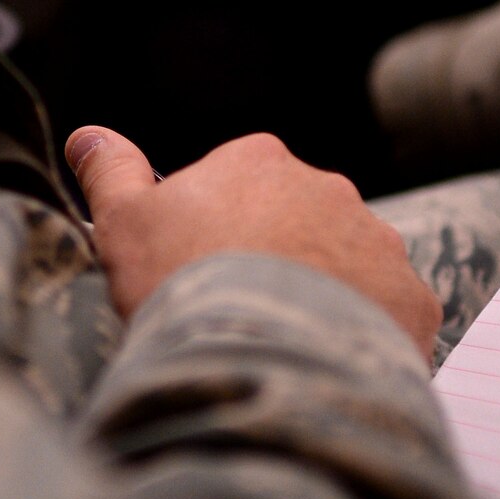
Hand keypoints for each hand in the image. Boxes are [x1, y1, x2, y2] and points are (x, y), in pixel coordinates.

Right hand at [67, 128, 443, 359]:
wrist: (260, 355)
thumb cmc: (183, 282)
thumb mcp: (124, 223)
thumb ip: (111, 173)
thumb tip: (87, 136)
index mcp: (258, 162)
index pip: (238, 187)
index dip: (212, 232)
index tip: (198, 272)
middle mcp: (328, 188)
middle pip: (296, 223)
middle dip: (274, 258)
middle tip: (239, 312)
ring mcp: (376, 243)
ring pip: (346, 265)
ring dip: (323, 293)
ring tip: (284, 344)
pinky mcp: (411, 299)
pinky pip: (389, 313)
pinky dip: (366, 334)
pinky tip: (329, 362)